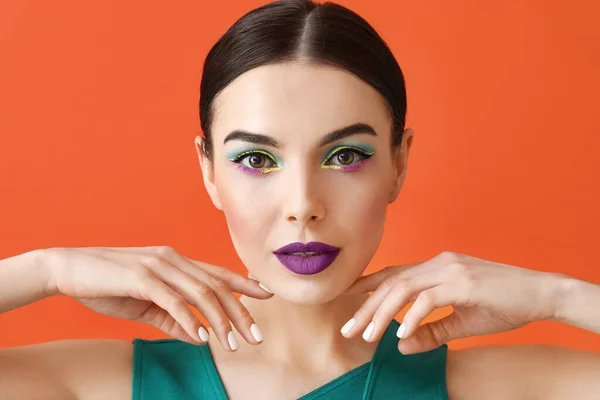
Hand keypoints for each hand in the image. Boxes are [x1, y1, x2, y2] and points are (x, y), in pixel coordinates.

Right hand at [42, 246, 271, 349]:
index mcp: (176, 262)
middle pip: (216, 286)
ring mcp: (158, 266)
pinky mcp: (142, 277)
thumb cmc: (107, 286)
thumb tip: (200, 338)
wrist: (68, 269)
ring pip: (201, 293)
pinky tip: (202, 337)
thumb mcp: (145, 307)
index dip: (244, 283)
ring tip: (233, 344)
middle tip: (256, 336)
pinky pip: (174, 301)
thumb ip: (173, 321)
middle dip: (240, 312)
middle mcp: (173, 259)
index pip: (217, 273)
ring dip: (220, 320)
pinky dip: (190, 320)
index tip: (267, 294)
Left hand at [341, 251, 563, 353]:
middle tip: (347, 328)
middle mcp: (438, 263)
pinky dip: (411, 316)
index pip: (394, 274)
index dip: (367, 284)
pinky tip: (400, 332)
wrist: (542, 293)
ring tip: (366, 335)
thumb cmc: (504, 305)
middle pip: (392, 282)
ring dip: (382, 313)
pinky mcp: (463, 282)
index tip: (346, 298)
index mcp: (437, 267)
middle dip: (366, 306)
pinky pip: (428, 299)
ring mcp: (450, 270)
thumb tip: (401, 345)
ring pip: (403, 288)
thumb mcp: (462, 322)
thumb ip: (432, 331)